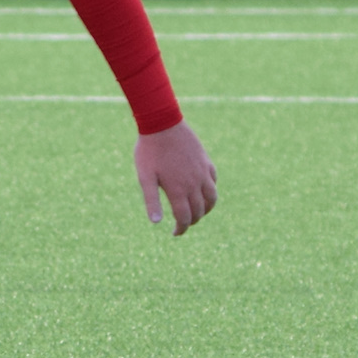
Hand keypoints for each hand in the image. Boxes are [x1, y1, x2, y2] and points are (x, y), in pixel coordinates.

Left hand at [135, 119, 216, 234]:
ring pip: (212, 198)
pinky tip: (202, 191)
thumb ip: (151, 200)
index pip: (185, 218)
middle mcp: (194, 184)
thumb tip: (156, 222)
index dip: (181, 229)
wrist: (162, 124)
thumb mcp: (145, 177)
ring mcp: (202, 172)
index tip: (176, 233)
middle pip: (199, 211)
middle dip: (192, 221)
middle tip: (183, 223)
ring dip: (206, 209)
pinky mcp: (206, 162)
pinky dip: (210, 191)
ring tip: (198, 212)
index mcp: (178, 190)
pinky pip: (213, 181)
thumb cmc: (149, 151)